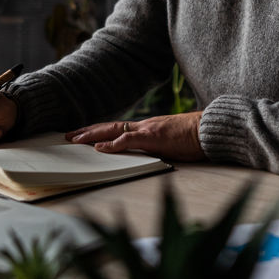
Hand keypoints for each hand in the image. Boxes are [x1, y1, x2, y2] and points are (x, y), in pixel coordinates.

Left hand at [65, 111, 204, 161]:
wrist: (209, 130)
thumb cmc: (195, 138)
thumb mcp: (172, 141)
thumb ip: (158, 144)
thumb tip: (150, 152)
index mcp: (147, 128)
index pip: (117, 128)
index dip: (99, 131)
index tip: (83, 135)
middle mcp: (144, 126)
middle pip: (109, 127)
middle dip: (87, 131)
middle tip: (68, 136)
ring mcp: (148, 130)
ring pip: (113, 130)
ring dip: (92, 135)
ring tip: (75, 140)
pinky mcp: (154, 137)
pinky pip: (128, 139)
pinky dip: (112, 144)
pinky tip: (99, 148)